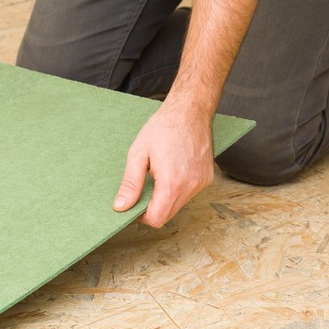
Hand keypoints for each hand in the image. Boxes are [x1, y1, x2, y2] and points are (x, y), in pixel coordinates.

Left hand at [113, 98, 214, 227]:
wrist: (190, 110)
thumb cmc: (163, 127)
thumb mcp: (138, 154)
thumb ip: (130, 184)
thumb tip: (121, 206)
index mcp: (171, 183)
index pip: (156, 218)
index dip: (141, 216)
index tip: (133, 205)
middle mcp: (190, 186)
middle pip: (167, 215)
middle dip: (152, 208)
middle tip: (142, 188)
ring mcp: (201, 183)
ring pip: (178, 206)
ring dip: (164, 199)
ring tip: (157, 176)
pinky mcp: (207, 178)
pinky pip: (189, 194)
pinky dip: (177, 190)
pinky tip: (171, 171)